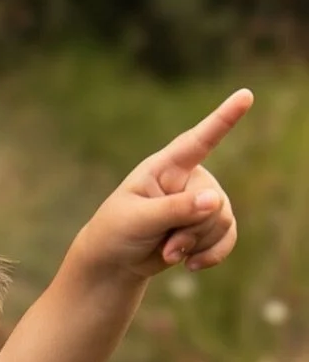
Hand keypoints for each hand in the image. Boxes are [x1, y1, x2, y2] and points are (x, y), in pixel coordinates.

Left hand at [70, 88, 252, 283]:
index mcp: (165, 167)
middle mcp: (188, 179)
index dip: (223, 119)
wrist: (114, 262)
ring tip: (168, 252)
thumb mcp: (138, 219)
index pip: (198, 140)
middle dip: (192, 229)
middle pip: (214, 200)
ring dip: (197, 244)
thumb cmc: (116, 232)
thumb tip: (216, 200)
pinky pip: (228, 236)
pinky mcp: (207, 226)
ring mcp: (200, 202)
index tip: (246, 95)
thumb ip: (175, 209)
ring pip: (223, 220)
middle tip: (166, 245)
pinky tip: (192, 265)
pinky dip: (212, 254)